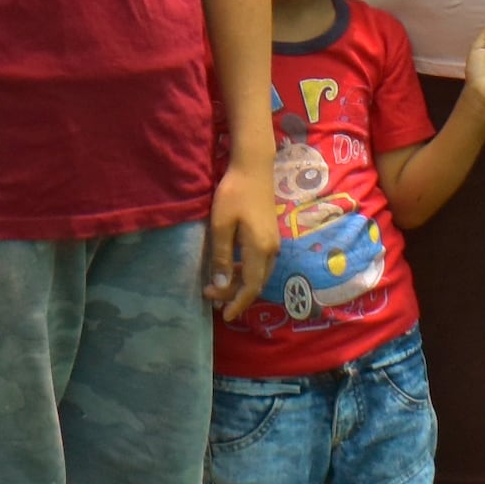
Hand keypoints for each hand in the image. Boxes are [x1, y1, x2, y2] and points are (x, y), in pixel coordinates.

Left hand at [203, 154, 282, 317]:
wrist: (253, 168)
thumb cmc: (234, 193)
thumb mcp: (220, 225)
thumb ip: (221, 256)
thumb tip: (221, 285)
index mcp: (259, 249)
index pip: (250, 287)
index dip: (238, 304)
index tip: (224, 315)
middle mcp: (271, 250)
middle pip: (256, 283)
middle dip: (235, 295)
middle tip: (211, 297)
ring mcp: (273, 243)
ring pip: (259, 274)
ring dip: (240, 284)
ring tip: (217, 286)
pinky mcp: (270, 236)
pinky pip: (260, 264)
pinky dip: (245, 272)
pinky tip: (230, 269)